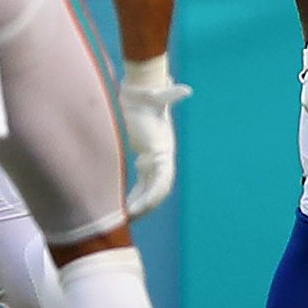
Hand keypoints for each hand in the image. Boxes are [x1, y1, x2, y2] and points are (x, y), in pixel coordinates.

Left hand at [119, 55, 190, 217]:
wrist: (139, 93)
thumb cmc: (144, 97)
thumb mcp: (153, 98)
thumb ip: (167, 96)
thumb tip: (185, 89)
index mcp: (163, 149)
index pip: (162, 178)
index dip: (152, 194)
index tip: (138, 207)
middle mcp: (161, 159)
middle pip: (157, 190)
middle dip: (145, 205)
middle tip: (128, 217)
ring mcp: (153, 161)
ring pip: (149, 190)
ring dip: (139, 204)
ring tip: (124, 218)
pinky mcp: (144, 160)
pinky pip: (142, 184)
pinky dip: (134, 195)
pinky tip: (123, 206)